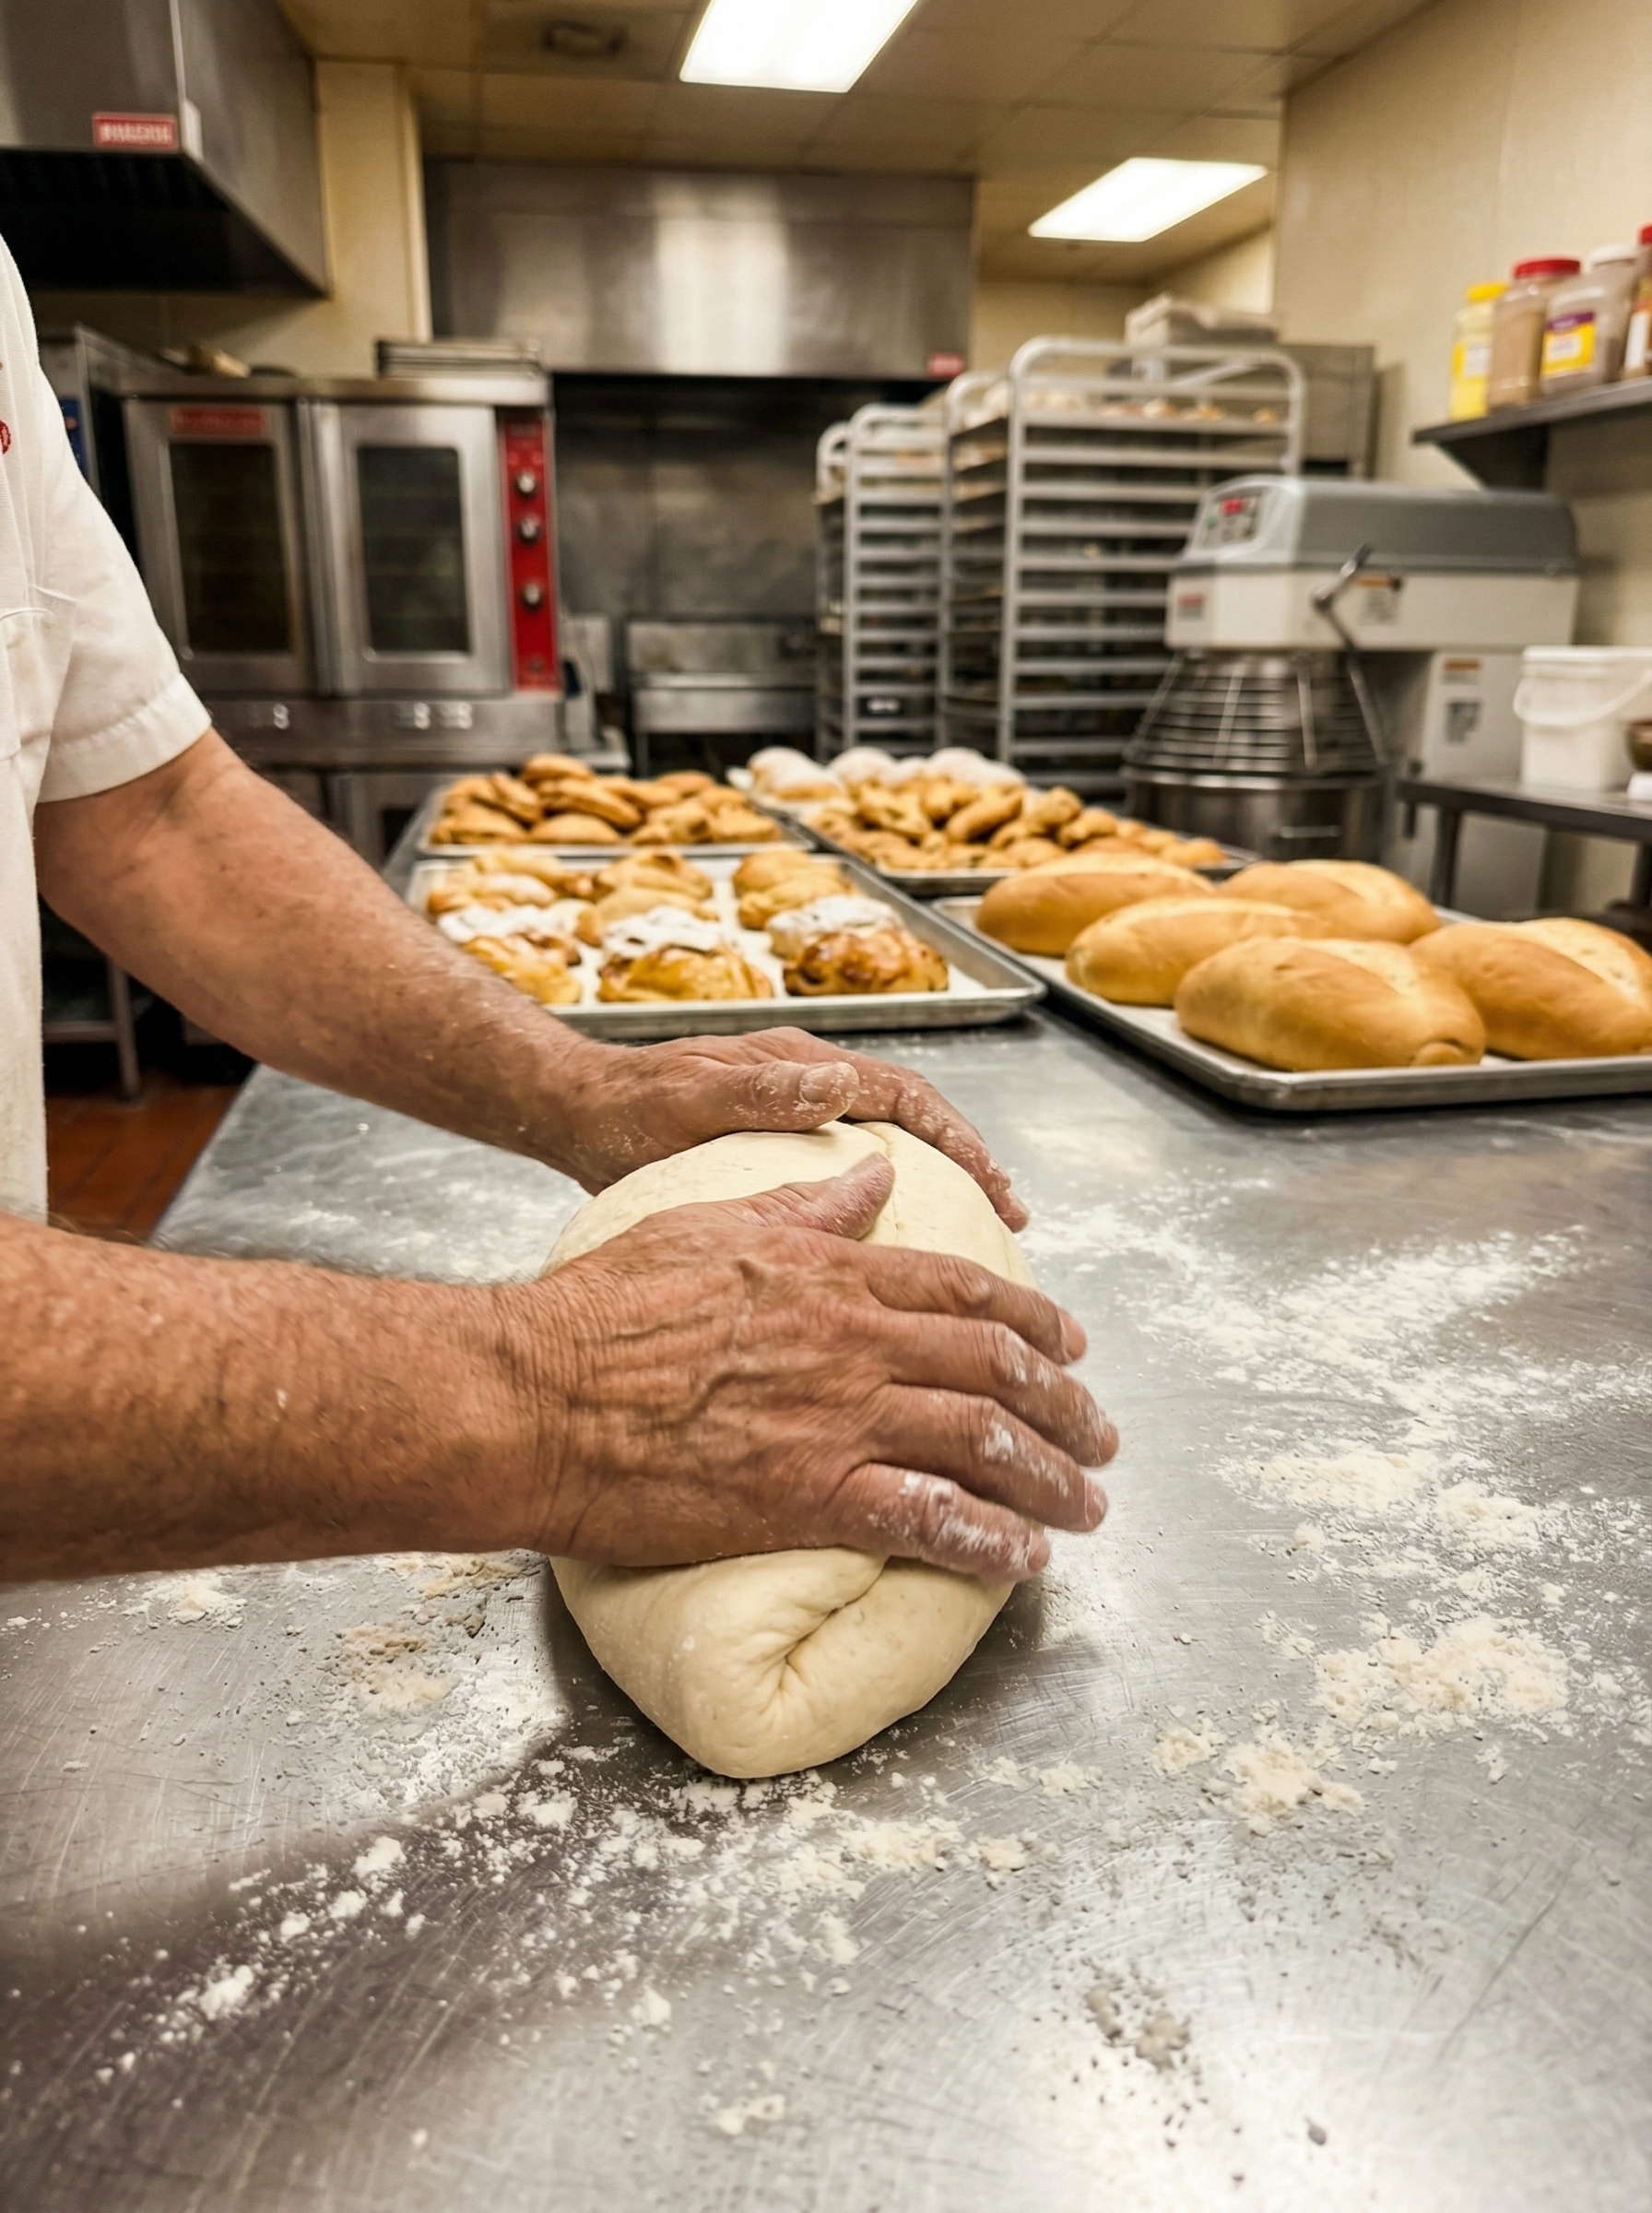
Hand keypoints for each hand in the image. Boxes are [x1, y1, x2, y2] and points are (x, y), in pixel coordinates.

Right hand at [506, 1156, 1115, 1578]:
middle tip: (1100, 1436)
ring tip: (1085, 1506)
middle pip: (997, 1365)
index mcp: (833, 1275)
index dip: (1035, 1317)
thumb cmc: (604, 1310)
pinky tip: (1025, 1560)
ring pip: (982, 1442)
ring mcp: (839, 1420)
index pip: (966, 1290)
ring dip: (1049, 1478)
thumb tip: (872, 1173)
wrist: (538, 1395)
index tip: (1072, 1343)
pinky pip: (930, 1521)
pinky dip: (989, 1542)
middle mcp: (855, 1343)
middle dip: (1065, 1405)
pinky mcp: (810, 1496)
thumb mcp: (711, 1225)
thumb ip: (805, 1203)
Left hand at [553, 1028, 1028, 1227]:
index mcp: (799, 1067)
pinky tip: (898, 1246)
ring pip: (890, 1145)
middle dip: (968, 1163)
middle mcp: (808, 1085)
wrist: (574, 1112)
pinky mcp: (779, 1147)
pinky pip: (853, 1171)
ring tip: (978, 1232)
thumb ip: (758, 1092)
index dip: (957, 1139)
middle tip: (1012, 1215)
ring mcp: (796, 1115)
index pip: (903, 1096)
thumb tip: (839, 1083)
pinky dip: (890, 1201)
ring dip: (939, 1181)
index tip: (995, 1184)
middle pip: (913, 1120)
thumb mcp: (687, 1098)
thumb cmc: (623, 1107)